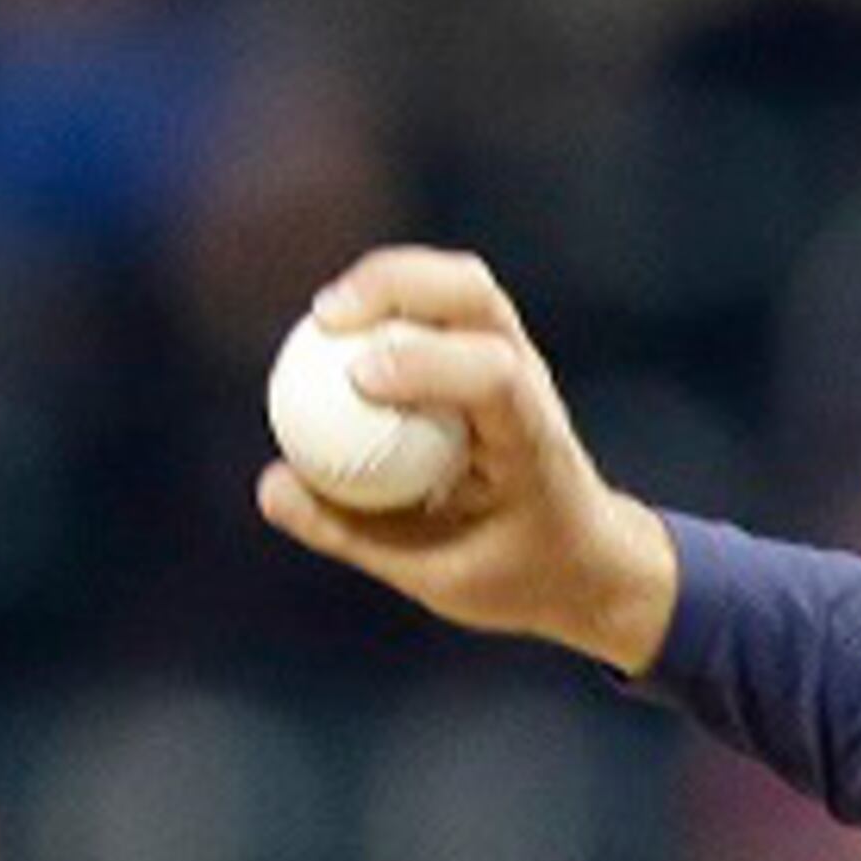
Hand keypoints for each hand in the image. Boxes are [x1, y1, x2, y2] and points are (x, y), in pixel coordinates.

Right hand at [255, 248, 679, 676]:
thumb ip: (353, 533)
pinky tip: (335, 334)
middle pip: (475, 295)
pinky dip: (386, 302)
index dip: (425, 363)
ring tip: (323, 318)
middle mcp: (531, 387)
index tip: (357, 378)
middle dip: (396, 285)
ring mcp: (516, 362)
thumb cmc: (518, 573)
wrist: (589, 559)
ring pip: (460, 284)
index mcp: (533, 445)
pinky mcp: (491, 356)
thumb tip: (272, 484)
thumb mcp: (437, 578)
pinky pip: (437, 307)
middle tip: (324, 319)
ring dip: (387, 281)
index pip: (493, 377)